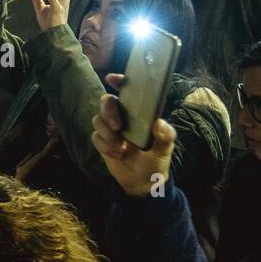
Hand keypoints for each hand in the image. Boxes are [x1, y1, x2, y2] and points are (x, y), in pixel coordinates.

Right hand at [90, 77, 176, 196]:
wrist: (142, 182)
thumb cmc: (156, 161)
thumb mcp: (165, 150)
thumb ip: (165, 136)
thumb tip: (159, 122)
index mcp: (139, 112)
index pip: (127, 91)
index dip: (120, 82)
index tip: (112, 79)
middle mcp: (123, 117)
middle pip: (106, 102)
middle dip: (109, 112)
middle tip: (117, 127)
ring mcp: (111, 129)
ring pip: (98, 120)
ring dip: (107, 134)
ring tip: (121, 149)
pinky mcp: (102, 141)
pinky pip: (95, 137)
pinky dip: (104, 146)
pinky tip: (117, 155)